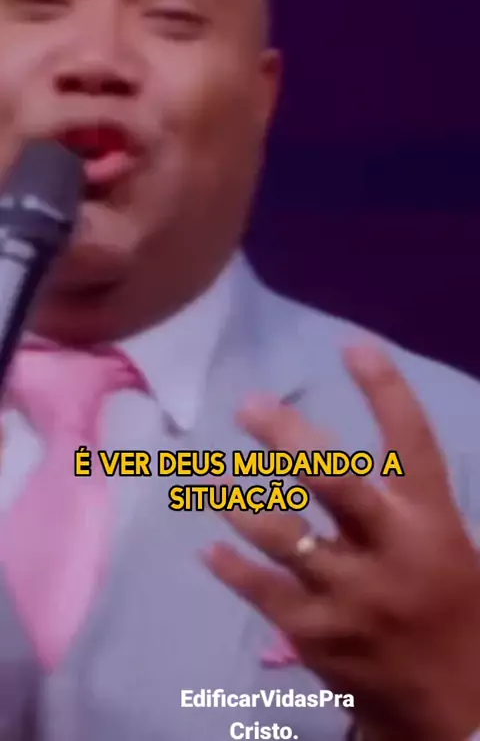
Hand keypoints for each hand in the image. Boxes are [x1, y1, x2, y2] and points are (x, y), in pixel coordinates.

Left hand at [203, 345, 479, 740]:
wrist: (461, 708)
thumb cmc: (456, 609)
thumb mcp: (450, 545)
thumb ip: (405, 503)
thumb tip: (335, 456)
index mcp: (432, 522)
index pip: (411, 442)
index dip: (385, 390)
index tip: (352, 346)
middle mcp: (390, 551)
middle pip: (334, 481)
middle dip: (287, 439)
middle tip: (249, 408)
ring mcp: (350, 596)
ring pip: (285, 536)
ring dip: (242, 503)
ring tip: (210, 478)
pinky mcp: (316, 636)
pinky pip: (263, 592)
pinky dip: (233, 568)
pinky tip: (209, 549)